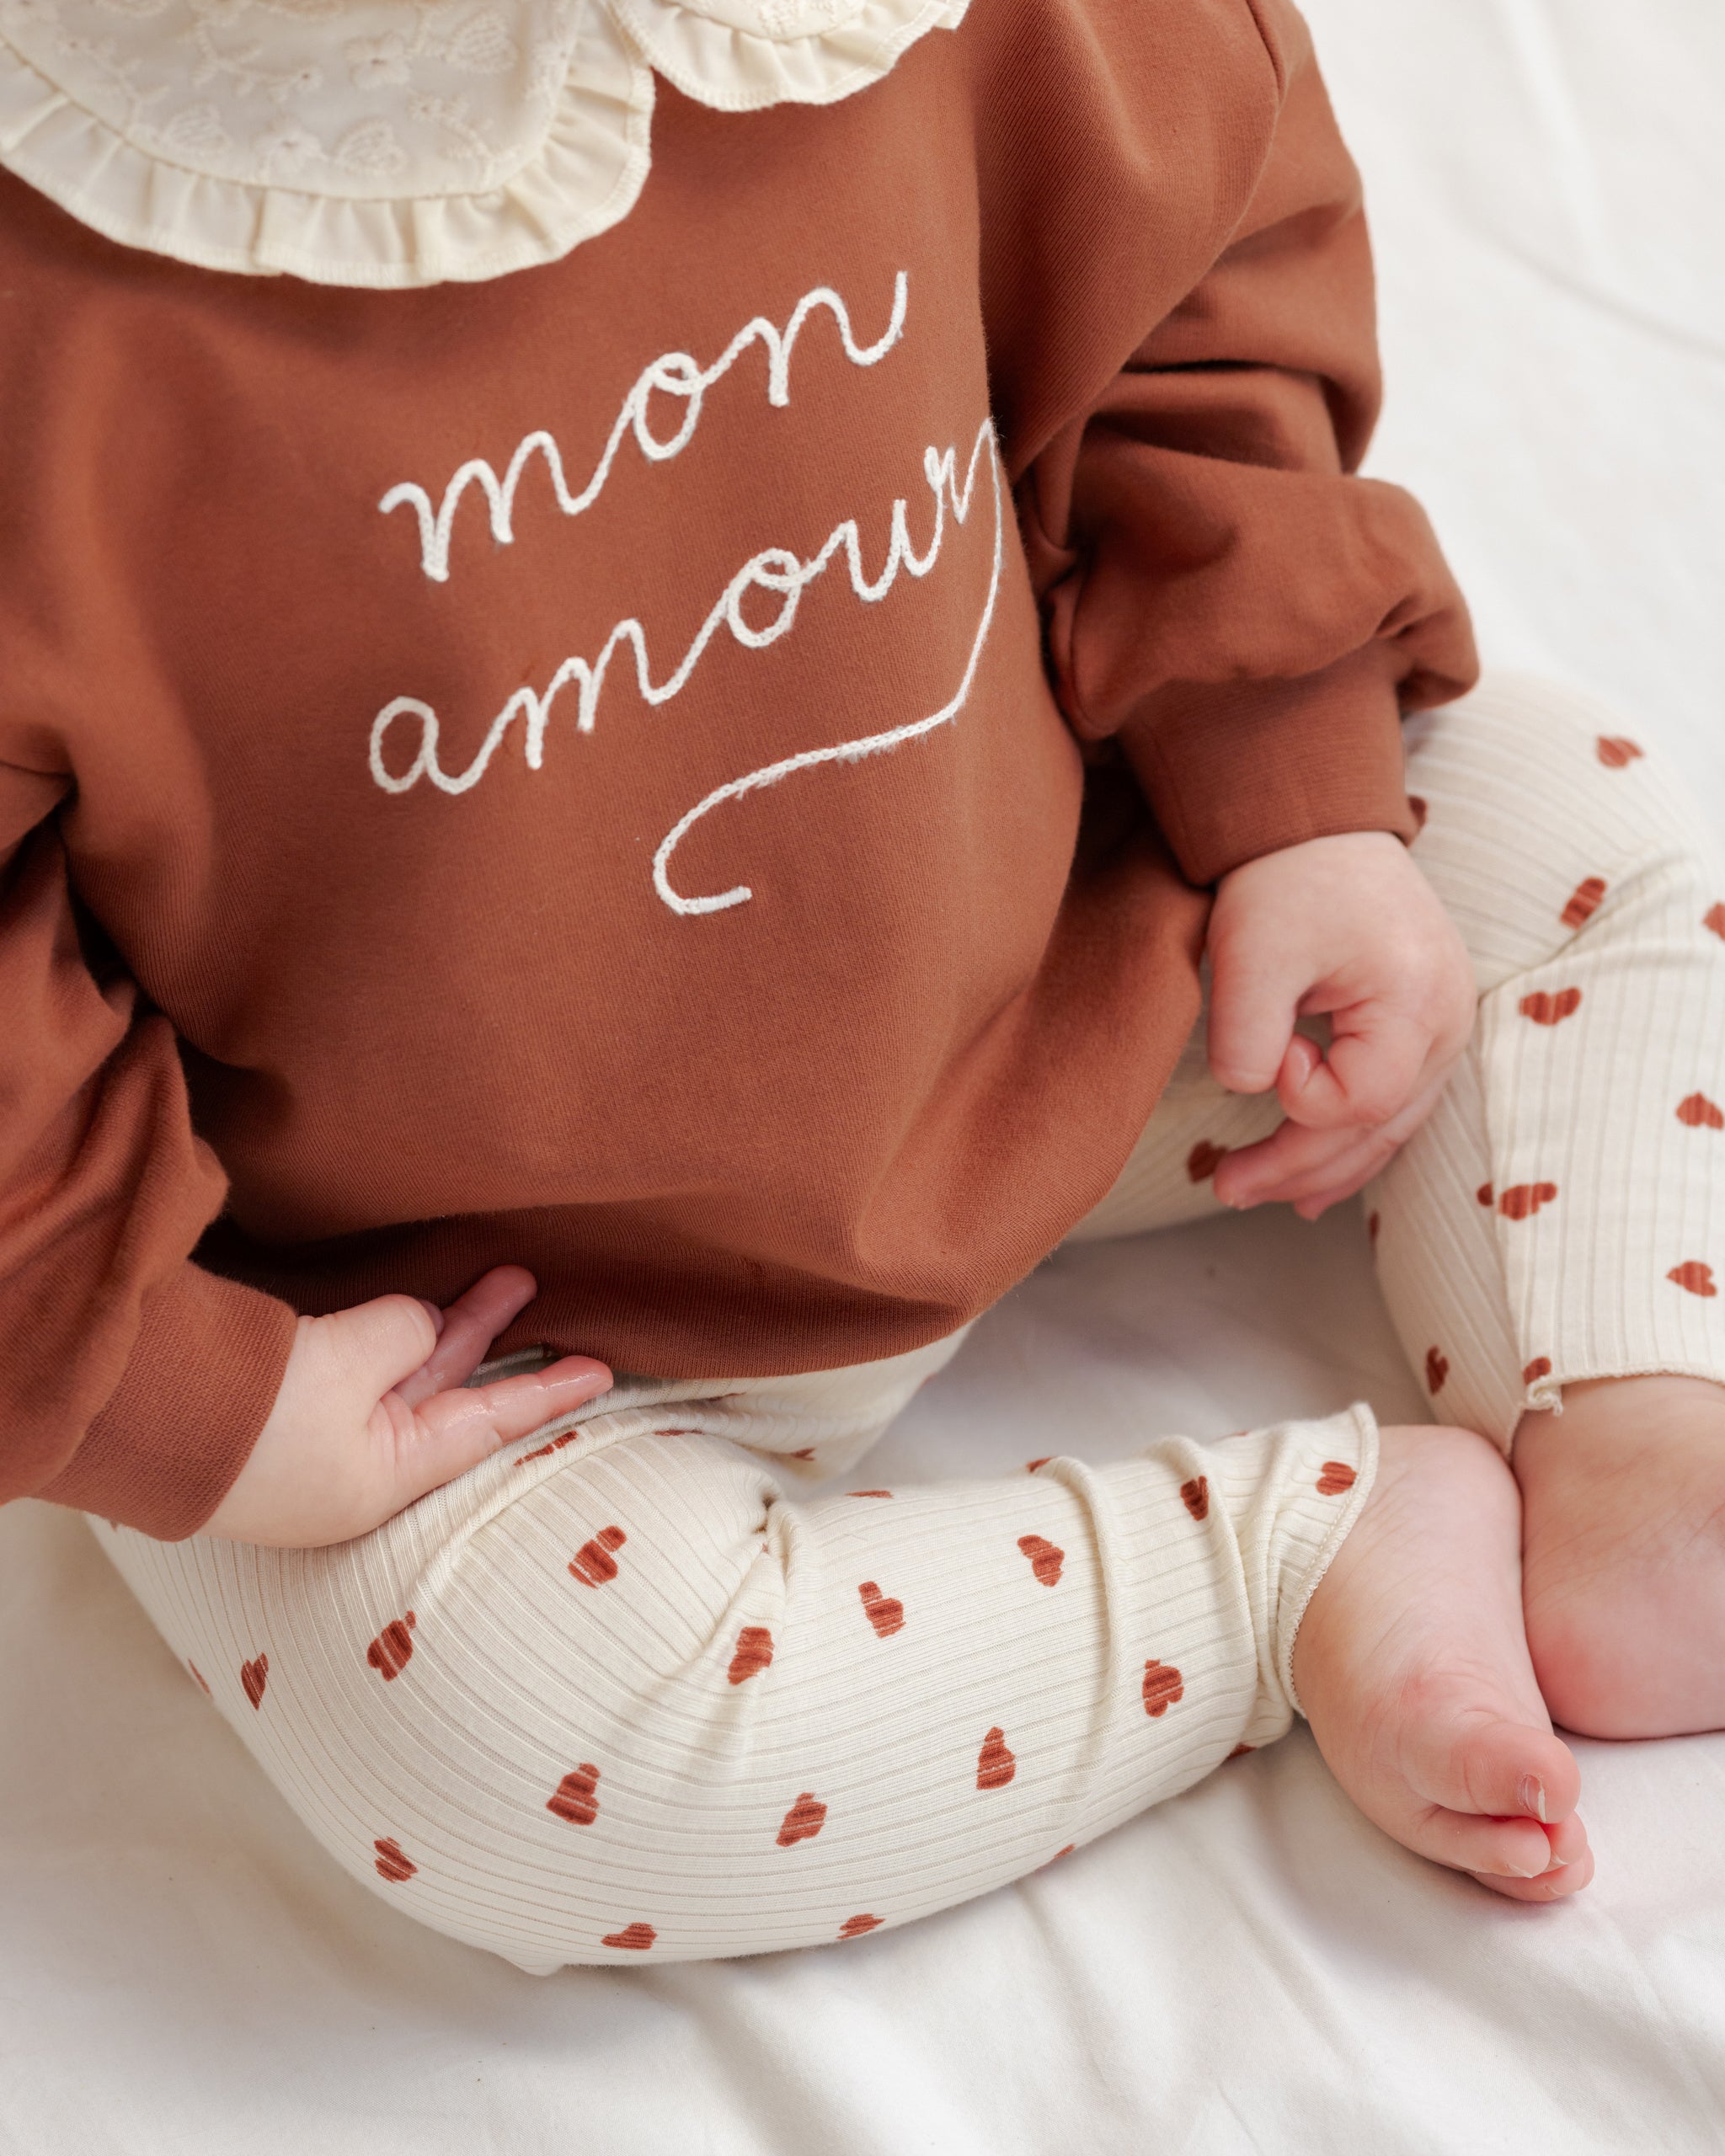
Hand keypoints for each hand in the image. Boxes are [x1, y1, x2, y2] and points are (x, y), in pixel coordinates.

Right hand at [201, 1265, 611, 1546]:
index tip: (606, 1371)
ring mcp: (317, 1443)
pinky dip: (395, 1336)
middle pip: (449, 1395)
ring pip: (404, 1375)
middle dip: (493, 1339)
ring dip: (450, 1326)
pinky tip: (418, 1306)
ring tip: (501, 1278)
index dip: (549, 1393)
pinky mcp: (279, 1413)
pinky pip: (359, 1369)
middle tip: (534, 1285)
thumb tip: (417, 1325)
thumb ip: (402, 1336)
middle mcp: (358, 1469)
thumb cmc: (252, 1409)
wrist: (138, 1418)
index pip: (491, 1427)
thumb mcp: (349, 1363)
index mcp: (386, 1480)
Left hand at [1205, 830, 1475, 1218]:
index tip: (1260, 1054)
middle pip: (1378, 1128)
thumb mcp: (1250, 953)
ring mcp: (1445, 1024)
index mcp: (1417, 1002)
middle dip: (1298, 1166)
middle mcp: (1449, 1022)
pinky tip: (1315, 1176)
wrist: (1317, 822)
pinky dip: (1351, 1138)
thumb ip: (1245, 1036)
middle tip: (1224, 1187)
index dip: (1299, 1099)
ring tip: (1264, 1197)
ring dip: (1324, 1166)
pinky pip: (1393, 1100)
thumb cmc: (1286, 877)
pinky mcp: (1424, 1022)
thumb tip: (1251, 1095)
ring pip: (1389, 1125)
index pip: (1359, 1101)